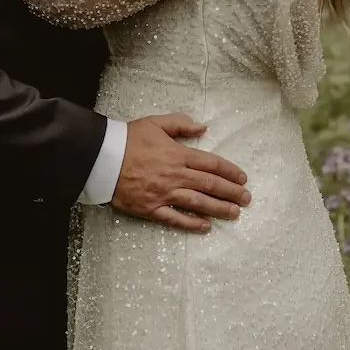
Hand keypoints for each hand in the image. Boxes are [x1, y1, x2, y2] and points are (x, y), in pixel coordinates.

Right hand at [113, 113, 250, 232]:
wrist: (102, 159)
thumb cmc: (128, 139)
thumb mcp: (155, 123)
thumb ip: (180, 124)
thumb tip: (203, 127)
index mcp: (177, 154)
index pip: (211, 164)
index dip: (229, 171)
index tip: (243, 178)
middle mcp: (175, 175)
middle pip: (209, 185)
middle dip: (231, 192)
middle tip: (247, 198)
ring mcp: (164, 194)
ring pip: (198, 203)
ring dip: (219, 208)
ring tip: (235, 213)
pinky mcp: (151, 209)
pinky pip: (175, 219)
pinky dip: (192, 224)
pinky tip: (205, 227)